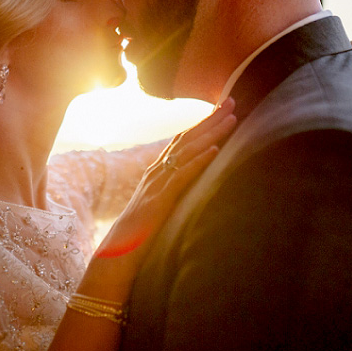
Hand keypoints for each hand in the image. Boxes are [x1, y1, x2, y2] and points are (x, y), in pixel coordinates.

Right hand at [94, 98, 237, 260]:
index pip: (182, 140)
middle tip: (232, 101)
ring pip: (188, 151)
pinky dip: (199, 162)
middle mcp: (157, 171)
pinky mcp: (161, 199)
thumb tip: (191, 185)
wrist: (119, 249)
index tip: (221, 109)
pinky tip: (215, 151)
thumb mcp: (160, 204)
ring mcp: (158, 183)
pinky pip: (182, 176)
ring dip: (211, 133)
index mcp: (158, 171)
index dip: (202, 123)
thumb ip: (173, 191)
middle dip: (210, 119)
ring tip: (231, 119)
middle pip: (187, 138)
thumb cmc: (141, 230)